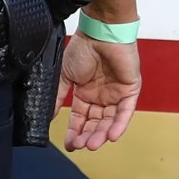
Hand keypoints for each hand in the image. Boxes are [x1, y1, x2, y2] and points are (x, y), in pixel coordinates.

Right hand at [59, 33, 139, 150]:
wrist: (100, 32)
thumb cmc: (83, 48)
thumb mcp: (64, 76)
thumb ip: (58, 97)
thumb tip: (48, 116)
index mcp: (86, 93)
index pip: (80, 118)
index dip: (75, 132)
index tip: (69, 144)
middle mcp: (101, 96)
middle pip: (95, 123)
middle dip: (87, 135)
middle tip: (79, 145)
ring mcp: (116, 94)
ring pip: (110, 120)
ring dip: (101, 134)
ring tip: (91, 144)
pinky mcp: (130, 90)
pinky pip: (126, 112)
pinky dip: (119, 125)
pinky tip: (111, 136)